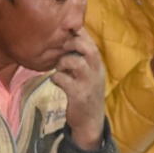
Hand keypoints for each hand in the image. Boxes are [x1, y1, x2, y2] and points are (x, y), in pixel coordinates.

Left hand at [53, 32, 106, 150]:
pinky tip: (55, 81)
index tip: (66, 30)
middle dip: (73, 43)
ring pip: (77, 63)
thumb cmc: (86, 94)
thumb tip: (66, 40)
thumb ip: (81, 60)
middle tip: (62, 47)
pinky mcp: (79, 96)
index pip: (92, 43)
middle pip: (89, 49)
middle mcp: (96, 73)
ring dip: (63, 62)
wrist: (90, 122)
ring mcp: (88, 84)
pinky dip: (56, 78)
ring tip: (59, 68)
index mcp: (98, 66)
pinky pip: (64, 80)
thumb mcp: (89, 76)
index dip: (79, 33)